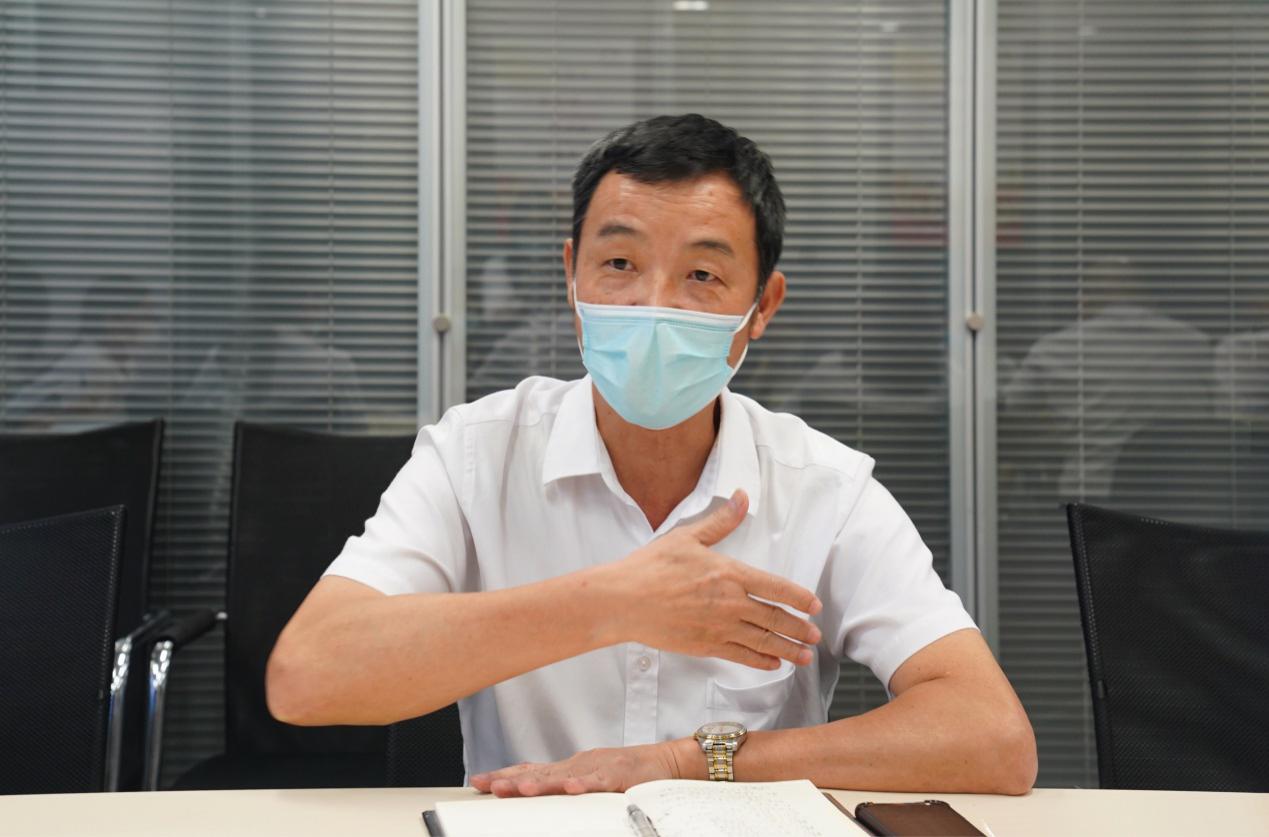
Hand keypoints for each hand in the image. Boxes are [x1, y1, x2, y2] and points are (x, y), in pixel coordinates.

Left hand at [470, 742, 679, 796]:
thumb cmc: (627, 774)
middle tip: (486, 785)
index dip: (504, 774)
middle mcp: (578, 764)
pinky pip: (599, 781)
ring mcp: (597, 768)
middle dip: (510, 780)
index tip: (477, 781)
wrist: (664, 762)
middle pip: (539, 773)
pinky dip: (585, 783)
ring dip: (540, 783)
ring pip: (564, 777)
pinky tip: (571, 788)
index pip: (530, 770)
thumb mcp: (588, 777)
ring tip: (519, 790)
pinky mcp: (619, 775)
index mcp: (569, 767)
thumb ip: (564, 783)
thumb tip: (531, 789)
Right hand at [601, 489, 822, 670]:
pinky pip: (741, 657)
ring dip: (788, 650)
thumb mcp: (687, 536)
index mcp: (730, 574)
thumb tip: (742, 497)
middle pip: (776, 619)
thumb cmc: (651, 567)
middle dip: (800, 629)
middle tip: (815, 635)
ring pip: (763, 642)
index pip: (776, 588)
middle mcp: (731, 604)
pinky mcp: (705, 646)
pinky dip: (761, 661)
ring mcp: (720, 628)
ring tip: (804, 656)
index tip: (814, 605)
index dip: (800, 598)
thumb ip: (721, 521)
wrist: (623, 600)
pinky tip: (772, 664)